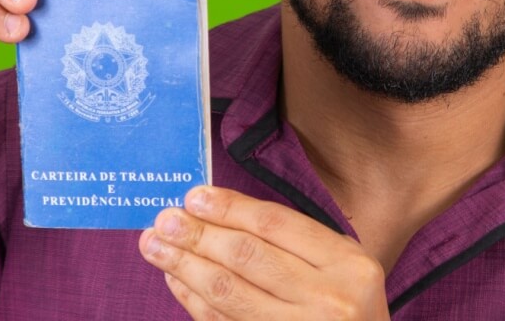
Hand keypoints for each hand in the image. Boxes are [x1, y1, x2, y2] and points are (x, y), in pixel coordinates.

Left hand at [139, 186, 389, 319]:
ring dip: (184, 265)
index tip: (194, 197)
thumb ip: (294, 240)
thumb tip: (218, 212)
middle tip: (165, 220)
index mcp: (347, 264)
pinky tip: (176, 280)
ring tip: (155, 246)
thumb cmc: (348, 308)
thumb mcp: (344, 267)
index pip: (275, 224)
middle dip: (198, 234)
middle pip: (246, 256)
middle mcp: (327, 298)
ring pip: (228, 292)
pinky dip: (193, 300)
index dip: (229, 208)